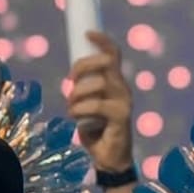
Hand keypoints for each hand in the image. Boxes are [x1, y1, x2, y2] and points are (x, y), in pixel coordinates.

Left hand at [67, 31, 133, 172]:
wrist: (109, 159)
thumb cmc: (96, 131)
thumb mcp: (86, 105)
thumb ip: (83, 90)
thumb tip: (70, 80)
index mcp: (115, 83)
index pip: (113, 55)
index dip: (103, 42)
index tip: (87, 33)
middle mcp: (123, 88)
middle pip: (105, 62)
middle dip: (82, 67)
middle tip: (69, 82)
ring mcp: (125, 102)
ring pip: (99, 83)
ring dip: (77, 94)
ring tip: (71, 108)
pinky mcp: (122, 117)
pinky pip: (98, 105)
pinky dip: (81, 109)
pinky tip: (76, 118)